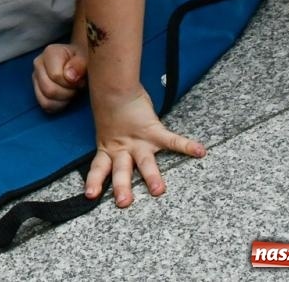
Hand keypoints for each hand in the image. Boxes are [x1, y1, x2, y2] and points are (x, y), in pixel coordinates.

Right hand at [32, 41, 86, 111]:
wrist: (82, 62)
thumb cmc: (84, 60)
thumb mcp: (87, 58)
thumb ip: (80, 64)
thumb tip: (70, 77)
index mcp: (50, 53)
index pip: (56, 75)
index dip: (72, 82)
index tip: (80, 78)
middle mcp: (39, 64)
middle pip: (49, 90)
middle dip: (68, 92)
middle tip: (77, 86)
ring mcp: (36, 77)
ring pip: (46, 100)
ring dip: (64, 100)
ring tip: (72, 90)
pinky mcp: (37, 89)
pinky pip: (45, 105)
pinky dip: (58, 105)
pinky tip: (66, 97)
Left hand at [86, 88, 204, 206]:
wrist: (115, 87)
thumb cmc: (112, 110)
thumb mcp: (105, 131)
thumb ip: (109, 142)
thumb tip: (97, 145)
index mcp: (109, 150)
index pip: (99, 169)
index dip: (94, 182)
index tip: (89, 196)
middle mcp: (123, 149)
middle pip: (121, 171)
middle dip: (122, 187)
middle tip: (123, 202)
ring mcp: (138, 142)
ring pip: (144, 162)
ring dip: (151, 177)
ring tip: (159, 190)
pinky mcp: (153, 131)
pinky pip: (172, 140)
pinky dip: (186, 146)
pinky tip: (199, 151)